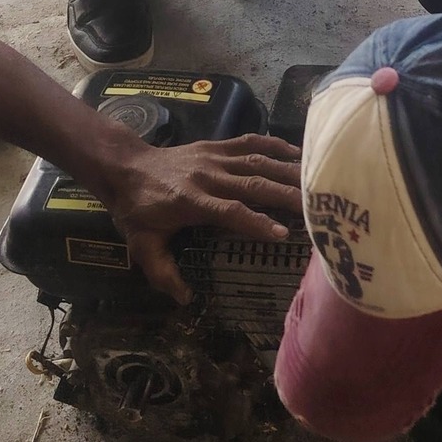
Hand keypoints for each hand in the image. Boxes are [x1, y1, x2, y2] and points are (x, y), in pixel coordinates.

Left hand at [101, 131, 303, 299]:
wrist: (126, 167)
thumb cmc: (137, 210)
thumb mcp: (142, 246)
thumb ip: (162, 272)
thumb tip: (185, 299)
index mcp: (190, 200)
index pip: (230, 211)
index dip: (256, 221)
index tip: (283, 233)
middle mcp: (207, 175)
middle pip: (252, 184)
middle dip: (285, 194)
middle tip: (315, 207)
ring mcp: (214, 157)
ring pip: (256, 161)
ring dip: (287, 169)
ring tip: (315, 179)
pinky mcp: (216, 146)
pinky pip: (249, 142)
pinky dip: (274, 145)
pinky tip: (296, 152)